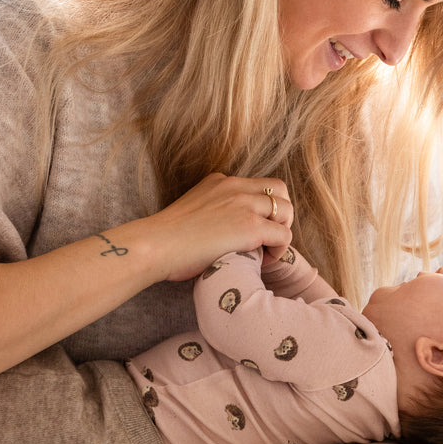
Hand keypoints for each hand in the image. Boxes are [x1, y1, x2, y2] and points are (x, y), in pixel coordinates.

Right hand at [143, 172, 293, 282]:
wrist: (156, 246)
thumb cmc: (166, 241)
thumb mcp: (192, 212)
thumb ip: (213, 212)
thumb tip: (223, 234)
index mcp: (220, 181)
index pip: (258, 185)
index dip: (264, 207)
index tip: (253, 230)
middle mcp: (235, 186)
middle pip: (280, 189)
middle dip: (280, 214)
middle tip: (268, 238)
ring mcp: (244, 204)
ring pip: (286, 210)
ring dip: (281, 231)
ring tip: (266, 251)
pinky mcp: (250, 226)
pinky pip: (283, 235)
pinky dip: (279, 250)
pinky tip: (263, 262)